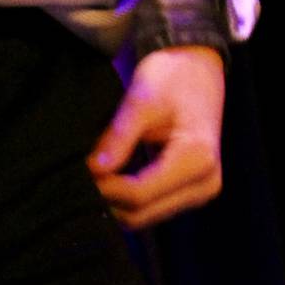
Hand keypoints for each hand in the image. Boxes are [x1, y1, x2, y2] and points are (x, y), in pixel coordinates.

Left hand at [86, 44, 225, 228]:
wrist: (198, 68)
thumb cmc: (172, 76)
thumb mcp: (141, 98)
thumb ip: (119, 137)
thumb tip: (93, 170)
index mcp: (196, 159)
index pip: (140, 193)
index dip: (105, 188)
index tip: (80, 172)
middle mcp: (204, 184)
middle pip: (143, 214)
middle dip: (109, 199)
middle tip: (81, 176)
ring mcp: (201, 191)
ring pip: (147, 216)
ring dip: (117, 202)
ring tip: (95, 175)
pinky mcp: (192, 191)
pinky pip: (154, 207)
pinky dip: (130, 198)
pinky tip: (112, 178)